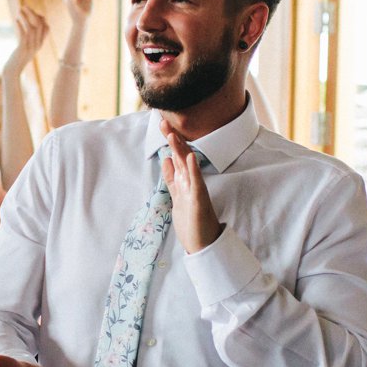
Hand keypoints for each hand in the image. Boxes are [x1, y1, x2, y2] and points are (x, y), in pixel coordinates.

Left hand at [2, 4, 48, 77]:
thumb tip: (26, 25)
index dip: (41, 18)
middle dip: (33, 13)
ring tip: (19, 10)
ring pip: (32, 28)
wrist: (13, 70)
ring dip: (26, 17)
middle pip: (40, 25)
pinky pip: (24, 34)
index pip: (46, 28)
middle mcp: (38, 45)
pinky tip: (16, 19)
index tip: (32, 12)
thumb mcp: (26, 48)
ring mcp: (31, 47)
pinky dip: (21, 25)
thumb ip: (29, 38)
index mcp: (40, 44)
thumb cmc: (18, 59)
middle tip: (25, 6)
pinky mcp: (23, 48)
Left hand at [160, 121, 222, 252]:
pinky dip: (193, 169)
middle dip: (172, 140)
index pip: (176, 158)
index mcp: (184, 182)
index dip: (169, 142)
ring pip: (187, 166)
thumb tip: (166, 160)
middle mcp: (190, 184)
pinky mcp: (199, 201)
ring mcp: (195, 191)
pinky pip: (196, 183)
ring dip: (180, 150)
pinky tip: (190, 157)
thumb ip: (172, 178)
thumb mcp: (177, 196)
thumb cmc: (192, 222)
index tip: (162, 125)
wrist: (204, 244)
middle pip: (180, 157)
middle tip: (163, 122)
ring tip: (173, 134)